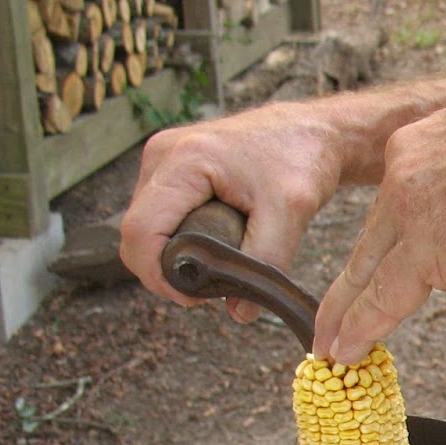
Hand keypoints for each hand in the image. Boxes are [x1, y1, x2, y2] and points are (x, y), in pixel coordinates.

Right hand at [119, 102, 348, 322]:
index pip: (141, 231)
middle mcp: (162, 155)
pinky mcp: (169, 170)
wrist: (310, 132)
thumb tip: (239, 312)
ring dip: (170, 256)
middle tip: (208, 291)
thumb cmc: (301, 161)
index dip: (158, 275)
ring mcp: (161, 160)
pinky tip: (210, 249)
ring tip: (214, 269)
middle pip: (135, 232)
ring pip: (144, 227)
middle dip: (164, 270)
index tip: (195, 298)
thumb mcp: (291, 214)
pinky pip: (157, 217)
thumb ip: (265, 263)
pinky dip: (175, 240)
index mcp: (185, 160)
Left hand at [313, 87, 445, 363]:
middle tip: (332, 317)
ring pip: (368, 270)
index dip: (393, 242)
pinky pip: (382, 296)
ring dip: (346, 314)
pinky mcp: (430, 246)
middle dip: (353, 283)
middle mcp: (413, 164)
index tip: (386, 266)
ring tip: (331, 345)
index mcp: (436, 136)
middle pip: (374, 237)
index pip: (403, 198)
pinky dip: (359, 328)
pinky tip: (343, 351)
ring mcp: (416, 205)